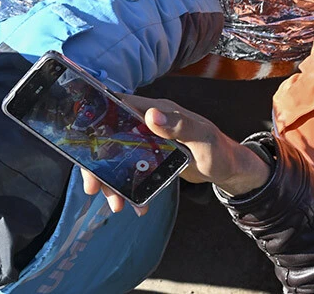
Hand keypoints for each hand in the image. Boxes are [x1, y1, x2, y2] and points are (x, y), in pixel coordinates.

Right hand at [81, 94, 271, 214]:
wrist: (231, 171)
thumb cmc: (220, 151)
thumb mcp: (203, 139)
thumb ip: (180, 126)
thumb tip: (152, 114)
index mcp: (158, 110)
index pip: (118, 107)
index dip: (98, 121)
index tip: (82, 142)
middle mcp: (148, 122)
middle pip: (111, 138)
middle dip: (99, 165)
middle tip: (94, 188)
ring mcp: (148, 141)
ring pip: (118, 158)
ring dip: (112, 183)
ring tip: (115, 206)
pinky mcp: (150, 158)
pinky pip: (130, 171)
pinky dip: (128, 189)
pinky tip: (134, 206)